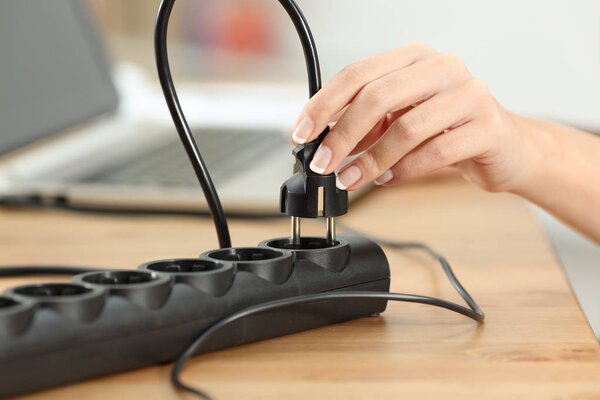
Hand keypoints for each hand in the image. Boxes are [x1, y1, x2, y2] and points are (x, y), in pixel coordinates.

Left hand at [290, 41, 537, 193]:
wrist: (505, 146)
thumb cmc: (447, 129)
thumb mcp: (399, 119)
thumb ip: (365, 125)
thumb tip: (322, 142)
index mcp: (413, 57)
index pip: (357, 74)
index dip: (323, 105)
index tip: (301, 133)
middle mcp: (441, 67)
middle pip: (377, 96)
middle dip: (342, 134)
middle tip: (323, 164)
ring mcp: (468, 93)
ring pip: (405, 127)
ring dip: (370, 160)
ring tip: (352, 179)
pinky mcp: (487, 126)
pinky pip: (434, 152)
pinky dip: (404, 170)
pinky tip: (389, 179)